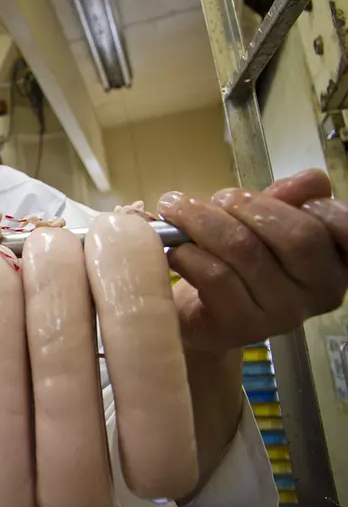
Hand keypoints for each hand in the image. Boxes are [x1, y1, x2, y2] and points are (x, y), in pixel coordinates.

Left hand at [157, 169, 347, 353]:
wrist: (200, 314)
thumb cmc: (238, 261)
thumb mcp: (264, 223)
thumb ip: (288, 200)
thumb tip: (310, 181)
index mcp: (336, 261)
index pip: (347, 229)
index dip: (321, 207)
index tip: (284, 196)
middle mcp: (320, 291)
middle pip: (296, 235)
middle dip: (247, 205)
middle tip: (217, 198)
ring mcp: (282, 313)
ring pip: (245, 250)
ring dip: (203, 220)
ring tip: (176, 210)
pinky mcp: (240, 326)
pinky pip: (215, 276)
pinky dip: (189, 253)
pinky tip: (176, 248)